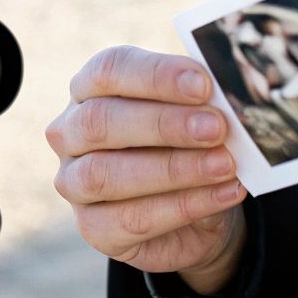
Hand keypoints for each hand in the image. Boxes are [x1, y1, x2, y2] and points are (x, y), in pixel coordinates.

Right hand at [45, 45, 248, 293]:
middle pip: (101, 121)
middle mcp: (70, 132)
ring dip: (174, 169)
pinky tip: (223, 193)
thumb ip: (201, 101)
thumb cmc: (188, 144)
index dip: (156, 75)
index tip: (203, 84)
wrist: (196, 211)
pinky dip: (184, 205)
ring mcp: (74, 183)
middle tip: (216, 127)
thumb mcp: (196, 114)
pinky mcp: (93, 228)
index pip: (110, 70)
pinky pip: (132, 218)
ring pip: (106, 174)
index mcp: (90, 87)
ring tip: (225, 165)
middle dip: (164, 124)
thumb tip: (227, 94)